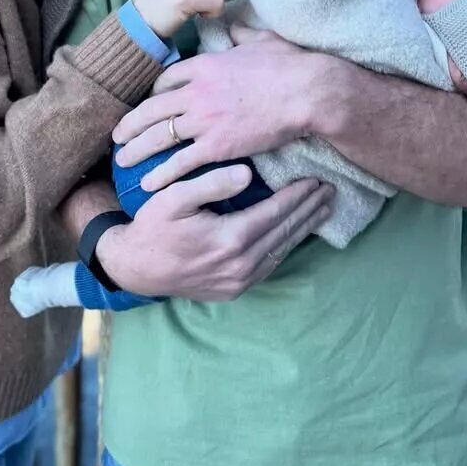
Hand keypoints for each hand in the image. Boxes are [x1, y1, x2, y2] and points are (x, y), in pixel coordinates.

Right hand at [95, 166, 333, 300]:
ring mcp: (238, 282)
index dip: (297, 196)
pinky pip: (269, 266)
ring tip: (322, 210)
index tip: (316, 180)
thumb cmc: (152, 227)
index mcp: (230, 239)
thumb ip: (210, 182)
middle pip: (285, 232)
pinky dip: (285, 246)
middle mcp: (240, 265)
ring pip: (281, 250)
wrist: (136, 268)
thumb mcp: (173, 197)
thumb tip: (248, 175)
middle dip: (309, 210)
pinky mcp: (234, 290)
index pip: (275, 213)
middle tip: (330, 191)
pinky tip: (295, 233)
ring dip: (303, 229)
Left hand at [112, 32, 314, 191]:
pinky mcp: (217, 145)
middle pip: (151, 109)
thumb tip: (234, 26)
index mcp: (205, 65)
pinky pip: (180, 162)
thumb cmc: (289, 65)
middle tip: (116, 136)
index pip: (165, 79)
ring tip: (122, 161)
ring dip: (136, 150)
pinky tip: (148, 184)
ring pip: (158, 136)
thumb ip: (241, 34)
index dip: (152, 93)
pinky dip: (161, 174)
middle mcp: (196, 92)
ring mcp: (204, 120)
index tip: (146, 104)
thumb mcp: (260, 39)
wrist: (307, 91)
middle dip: (130, 124)